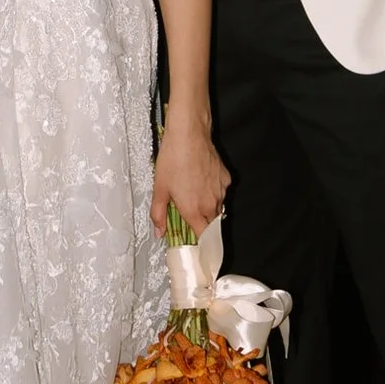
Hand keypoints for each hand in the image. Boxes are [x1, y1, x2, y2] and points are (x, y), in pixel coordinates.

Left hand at [151, 112, 230, 238]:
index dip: (202, 246)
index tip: (198, 249)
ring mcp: (221, 190)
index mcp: (194, 210)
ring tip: (192, 192)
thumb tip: (159, 233)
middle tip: (189, 215)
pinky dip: (213, 190)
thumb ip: (159, 214)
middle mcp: (211, 204)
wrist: (189, 134)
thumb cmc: (172, 159)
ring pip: (217, 207)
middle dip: (202, 224)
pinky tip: (201, 179)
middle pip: (210, 224)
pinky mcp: (226, 178)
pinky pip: (220, 191)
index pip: (204, 238)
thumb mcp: (159, 188)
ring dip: (207, 206)